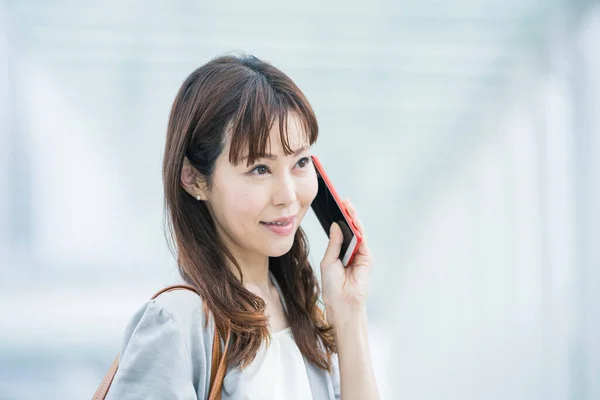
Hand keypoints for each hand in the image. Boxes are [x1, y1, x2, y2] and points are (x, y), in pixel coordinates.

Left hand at [320, 199, 372, 319]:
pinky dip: (358, 228)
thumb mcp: (328, 261)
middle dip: (347, 214)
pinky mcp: (367, 258)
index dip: (338, 219)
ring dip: (353, 218)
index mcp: (340, 252)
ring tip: (346, 204)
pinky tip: (351, 219)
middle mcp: (351, 252)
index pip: (340, 232)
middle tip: (342, 200)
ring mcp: (360, 254)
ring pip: (358, 232)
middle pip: (350, 229)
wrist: (342, 303)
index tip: (334, 206)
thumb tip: (336, 225)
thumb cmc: (333, 286)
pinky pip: (362, 239)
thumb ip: (334, 243)